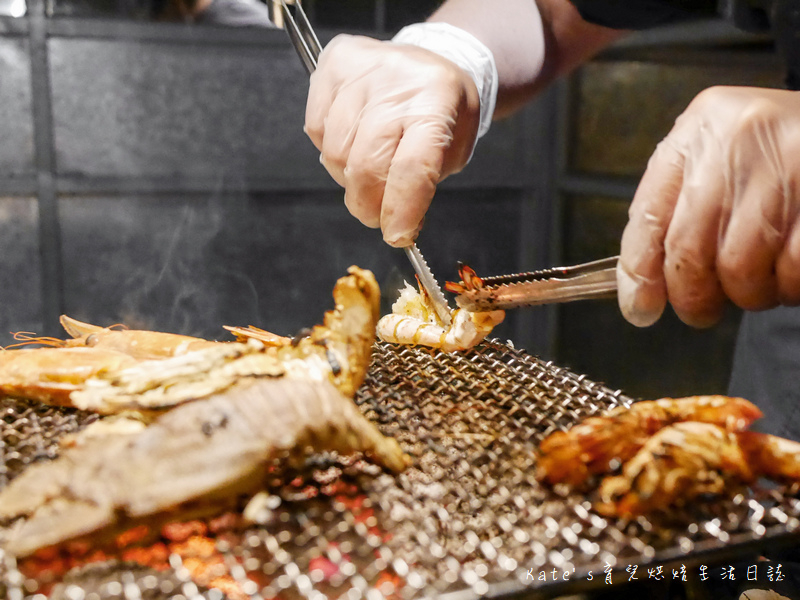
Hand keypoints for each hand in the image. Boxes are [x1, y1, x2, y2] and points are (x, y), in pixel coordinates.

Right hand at [305, 34, 480, 246]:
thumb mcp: (454, 149)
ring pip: (336, 154)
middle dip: (370, 205)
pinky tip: (353, 141)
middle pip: (367, 165)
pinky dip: (332, 150)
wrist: (429, 64)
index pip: (412, 168)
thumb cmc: (443, 111)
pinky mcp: (332, 65)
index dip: (400, 210)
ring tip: (370, 170)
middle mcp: (396, 80)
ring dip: (350, 179)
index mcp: (437, 99)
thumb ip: (424, 188)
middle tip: (379, 216)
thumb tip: (395, 224)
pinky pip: (317, 130)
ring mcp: (360, 70)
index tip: (397, 235)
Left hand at [618, 86, 799, 327]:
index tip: (641, 308)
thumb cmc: (776, 155)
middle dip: (694, 295)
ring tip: (762, 277)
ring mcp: (791, 159)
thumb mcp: (717, 161)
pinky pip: (793, 269)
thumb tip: (641, 296)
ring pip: (741, 268)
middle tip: (703, 308)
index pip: (649, 216)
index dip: (640, 273)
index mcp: (699, 130)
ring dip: (750, 292)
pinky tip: (790, 270)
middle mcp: (740, 136)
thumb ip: (675, 216)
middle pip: (689, 249)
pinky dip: (789, 285)